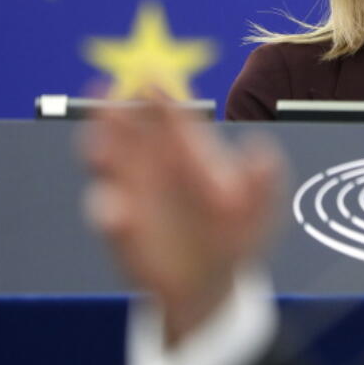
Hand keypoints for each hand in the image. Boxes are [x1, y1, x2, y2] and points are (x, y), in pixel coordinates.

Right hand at [80, 94, 284, 345]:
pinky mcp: (121, 228)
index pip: (173, 117)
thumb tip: (263, 151)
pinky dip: (110, 213)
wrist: (209, 286)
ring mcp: (133, 193)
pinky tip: (118, 215)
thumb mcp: (258, 210)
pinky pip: (110, 216)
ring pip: (108, 163)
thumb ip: (264, 181)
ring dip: (99, 150)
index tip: (151, 78)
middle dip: (115, 110)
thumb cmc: (235, 237)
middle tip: (106, 94)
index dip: (162, 97)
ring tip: (100, 147)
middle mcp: (155, 165)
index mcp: (190, 152)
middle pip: (130, 129)